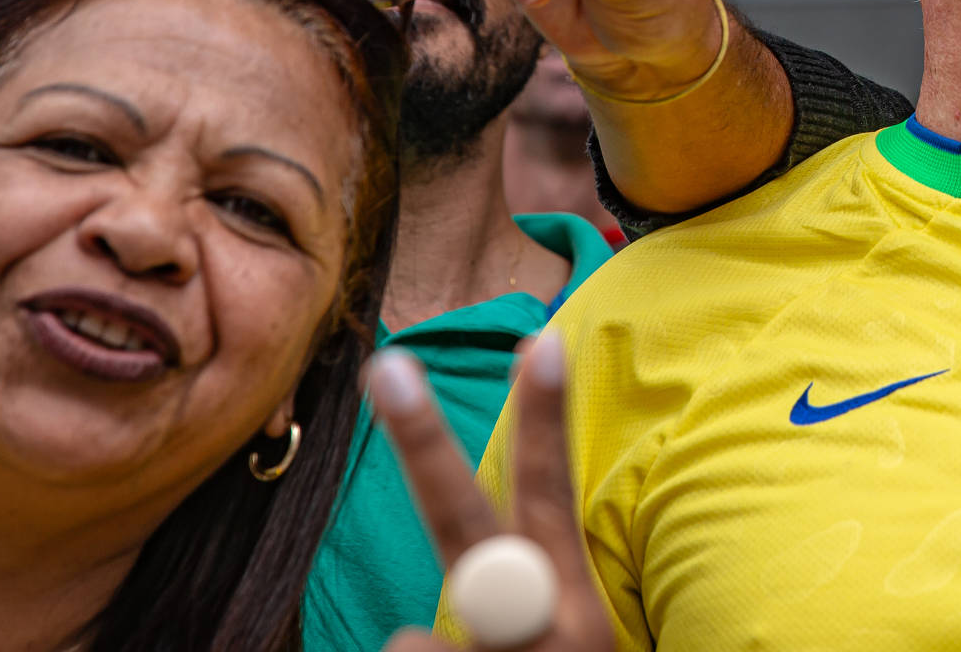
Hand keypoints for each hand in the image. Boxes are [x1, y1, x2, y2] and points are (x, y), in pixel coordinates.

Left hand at [373, 335, 612, 651]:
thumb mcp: (559, 649)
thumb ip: (513, 616)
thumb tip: (416, 625)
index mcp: (574, 606)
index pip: (553, 495)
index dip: (544, 420)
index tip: (541, 339)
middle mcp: (545, 627)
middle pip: (465, 519)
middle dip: (423, 441)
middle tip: (386, 366)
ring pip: (415, 637)